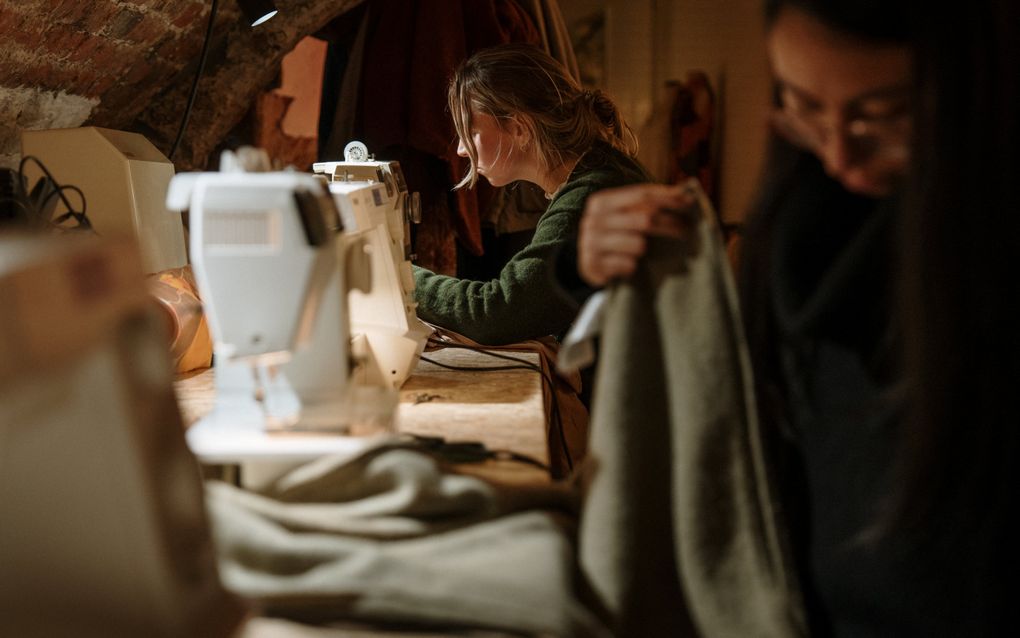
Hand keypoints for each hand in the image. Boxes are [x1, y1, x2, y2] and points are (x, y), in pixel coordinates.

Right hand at [578, 183, 695, 286]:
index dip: (669, 197)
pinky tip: (629, 267)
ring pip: (638, 244)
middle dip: (670, 225)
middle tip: (686, 230)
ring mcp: (591, 243)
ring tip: (643, 252)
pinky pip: (629, 265)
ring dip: (646, 250)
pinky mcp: (593, 265)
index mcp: (602, 201)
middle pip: (645, 219)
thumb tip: (686, 192)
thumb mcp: (625, 214)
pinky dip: (633, 267)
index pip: (642, 195)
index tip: (690, 202)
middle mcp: (594, 219)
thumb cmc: (614, 234)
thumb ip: (647, 204)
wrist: (585, 262)